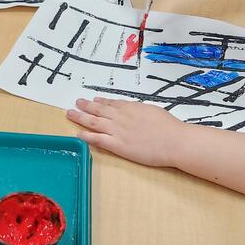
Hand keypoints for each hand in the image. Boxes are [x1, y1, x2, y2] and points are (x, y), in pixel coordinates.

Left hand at [67, 97, 184, 167]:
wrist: (173, 141)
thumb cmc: (169, 127)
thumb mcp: (153, 111)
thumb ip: (140, 110)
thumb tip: (134, 110)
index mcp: (131, 108)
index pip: (111, 103)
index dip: (100, 101)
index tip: (94, 99)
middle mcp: (120, 117)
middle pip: (98, 109)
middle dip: (86, 105)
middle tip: (77, 102)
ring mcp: (117, 131)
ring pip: (94, 122)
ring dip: (81, 117)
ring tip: (70, 113)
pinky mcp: (118, 145)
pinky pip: (98, 140)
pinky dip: (86, 136)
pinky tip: (78, 134)